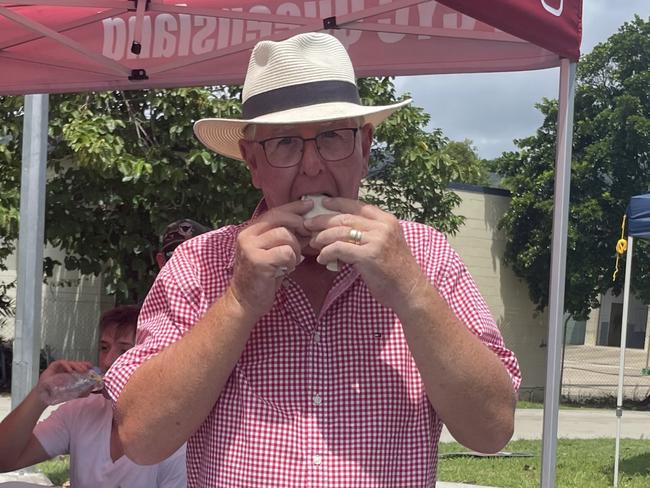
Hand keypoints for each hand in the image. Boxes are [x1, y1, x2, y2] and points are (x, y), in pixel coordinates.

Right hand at [36, 359, 92, 403]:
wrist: (43, 397)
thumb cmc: (56, 394)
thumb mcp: (72, 393)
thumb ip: (81, 392)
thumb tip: (91, 391)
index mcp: (71, 374)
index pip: (80, 367)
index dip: (86, 366)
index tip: (92, 367)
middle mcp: (66, 369)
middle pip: (76, 364)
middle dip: (82, 365)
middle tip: (87, 370)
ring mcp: (59, 367)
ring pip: (70, 362)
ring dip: (77, 365)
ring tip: (81, 370)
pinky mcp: (53, 366)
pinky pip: (61, 362)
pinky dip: (67, 365)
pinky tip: (70, 370)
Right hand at [229, 199, 312, 317]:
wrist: (245, 302)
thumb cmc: (263, 277)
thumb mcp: (273, 252)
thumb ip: (286, 237)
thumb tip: (308, 223)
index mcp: (250, 230)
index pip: (275, 211)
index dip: (294, 207)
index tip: (310, 205)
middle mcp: (247, 235)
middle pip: (280, 218)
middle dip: (299, 225)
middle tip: (309, 237)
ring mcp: (250, 248)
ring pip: (285, 235)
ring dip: (296, 249)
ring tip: (292, 261)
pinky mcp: (257, 261)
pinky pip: (286, 252)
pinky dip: (292, 261)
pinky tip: (287, 269)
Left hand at [304, 197, 427, 312]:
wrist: (410, 291)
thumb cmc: (397, 272)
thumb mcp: (387, 244)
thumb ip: (370, 234)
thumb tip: (343, 231)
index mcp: (387, 221)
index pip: (358, 205)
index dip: (338, 203)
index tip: (322, 204)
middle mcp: (383, 226)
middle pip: (345, 217)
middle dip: (323, 220)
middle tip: (308, 224)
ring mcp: (377, 240)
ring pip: (340, 231)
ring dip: (322, 237)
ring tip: (313, 244)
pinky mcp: (369, 255)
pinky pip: (339, 249)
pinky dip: (327, 253)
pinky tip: (322, 259)